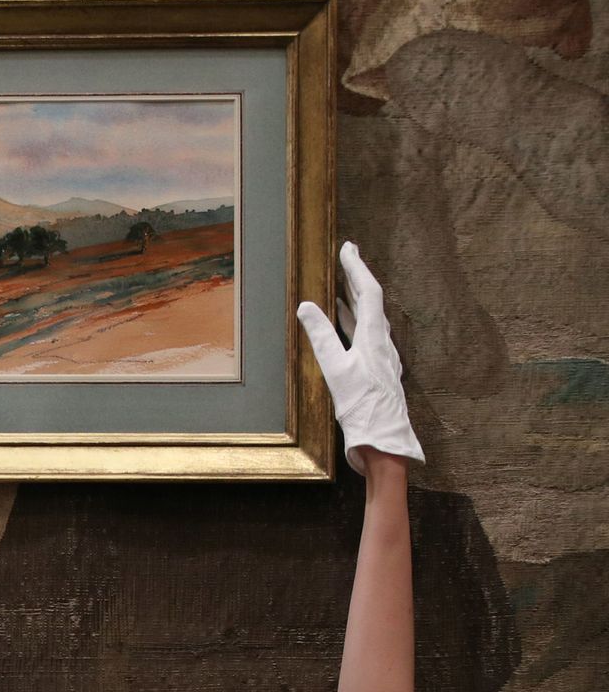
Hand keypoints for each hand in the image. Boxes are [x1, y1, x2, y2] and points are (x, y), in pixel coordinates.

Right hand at [296, 242, 424, 474]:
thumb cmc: (362, 409)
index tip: (348, 248)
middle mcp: (383, 345)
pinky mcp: (379, 374)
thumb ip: (322, 337)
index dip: (357, 269)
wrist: (384, 443)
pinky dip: (356, 326)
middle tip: (346, 260)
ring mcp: (383, 359)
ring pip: (370, 322)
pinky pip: (368, 339)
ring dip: (356, 304)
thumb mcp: (336, 370)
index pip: (368, 293)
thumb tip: (307, 307)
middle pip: (372, 303)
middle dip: (357, 280)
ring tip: (341, 293)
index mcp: (375, 338)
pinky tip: (347, 333)